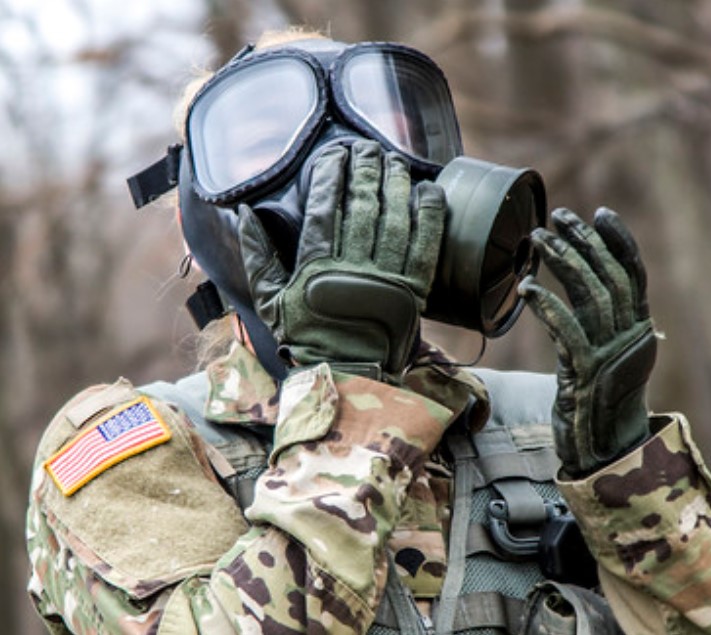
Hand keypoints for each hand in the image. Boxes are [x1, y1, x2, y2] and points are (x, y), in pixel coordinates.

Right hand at [238, 140, 445, 381]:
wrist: (346, 379)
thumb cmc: (305, 339)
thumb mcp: (270, 302)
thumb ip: (257, 257)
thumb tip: (244, 213)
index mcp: (315, 269)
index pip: (325, 208)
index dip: (332, 175)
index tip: (336, 152)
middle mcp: (352, 269)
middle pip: (362, 206)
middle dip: (365, 170)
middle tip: (369, 146)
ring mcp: (386, 279)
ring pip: (394, 219)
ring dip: (396, 184)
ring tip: (394, 160)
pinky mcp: (413, 291)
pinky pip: (425, 246)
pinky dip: (429, 216)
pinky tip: (429, 191)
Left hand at [519, 208, 656, 477]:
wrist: (605, 451)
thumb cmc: (600, 400)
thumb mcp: (611, 356)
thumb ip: (605, 322)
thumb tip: (588, 282)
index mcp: (640, 331)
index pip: (635, 275)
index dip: (619, 242)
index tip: (599, 214)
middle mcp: (631, 339)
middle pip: (611, 278)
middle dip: (585, 242)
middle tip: (558, 216)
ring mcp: (611, 356)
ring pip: (591, 298)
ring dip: (563, 263)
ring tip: (538, 239)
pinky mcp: (586, 375)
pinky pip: (567, 332)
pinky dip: (548, 306)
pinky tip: (527, 288)